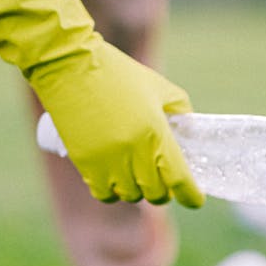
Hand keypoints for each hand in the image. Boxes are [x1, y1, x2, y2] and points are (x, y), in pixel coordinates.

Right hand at [0, 0, 204, 207]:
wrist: (70, 66)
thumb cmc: (117, 73)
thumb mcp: (159, 87)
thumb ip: (181, 112)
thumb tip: (190, 134)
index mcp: (156, 132)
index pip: (179, 180)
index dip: (191, 195)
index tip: (195, 199)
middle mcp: (133, 152)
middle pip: (156, 193)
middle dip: (164, 189)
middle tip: (162, 177)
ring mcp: (107, 161)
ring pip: (131, 195)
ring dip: (137, 188)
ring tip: (136, 172)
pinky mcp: (85, 163)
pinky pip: (105, 193)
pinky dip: (113, 190)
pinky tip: (116, 179)